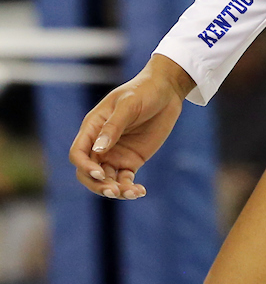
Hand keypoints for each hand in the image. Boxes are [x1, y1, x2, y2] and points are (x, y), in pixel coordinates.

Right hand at [69, 54, 193, 198]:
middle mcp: (100, 144)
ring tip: (132, 193)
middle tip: (114, 191)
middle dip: (97, 185)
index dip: (84, 166)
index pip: (78, 153)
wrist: (168, 90)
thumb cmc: (144, 91)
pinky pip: (125, 180)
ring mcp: (115, 154)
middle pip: (88, 172)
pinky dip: (129, 189)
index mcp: (93, 127)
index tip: (100, 173)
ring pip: (106, 180)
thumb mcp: (129, 104)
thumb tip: (98, 150)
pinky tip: (140, 192)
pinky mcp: (131, 160)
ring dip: (115, 191)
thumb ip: (113, 126)